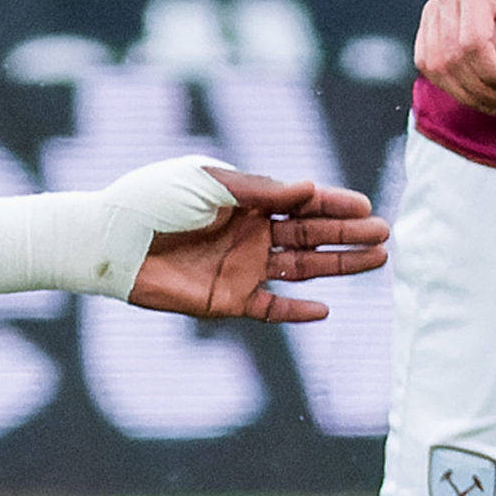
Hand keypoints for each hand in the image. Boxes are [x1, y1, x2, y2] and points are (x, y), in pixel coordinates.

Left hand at [128, 166, 388, 323]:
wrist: (110, 242)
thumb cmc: (154, 200)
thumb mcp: (208, 184)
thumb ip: (260, 190)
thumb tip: (309, 189)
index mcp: (246, 199)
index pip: (301, 202)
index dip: (334, 205)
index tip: (366, 207)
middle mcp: (250, 233)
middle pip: (310, 235)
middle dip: (348, 234)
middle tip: (385, 233)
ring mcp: (241, 267)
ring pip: (301, 268)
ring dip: (338, 265)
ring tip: (377, 260)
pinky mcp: (225, 300)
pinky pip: (269, 308)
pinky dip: (296, 312)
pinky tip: (325, 310)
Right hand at [415, 0, 495, 112]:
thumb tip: (482, 69)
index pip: (471, 44)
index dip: (490, 74)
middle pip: (449, 59)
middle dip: (478, 89)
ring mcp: (433, 7)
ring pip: (434, 66)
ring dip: (463, 93)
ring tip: (494, 101)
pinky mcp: (430, 21)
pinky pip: (428, 62)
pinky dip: (450, 84)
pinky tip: (476, 91)